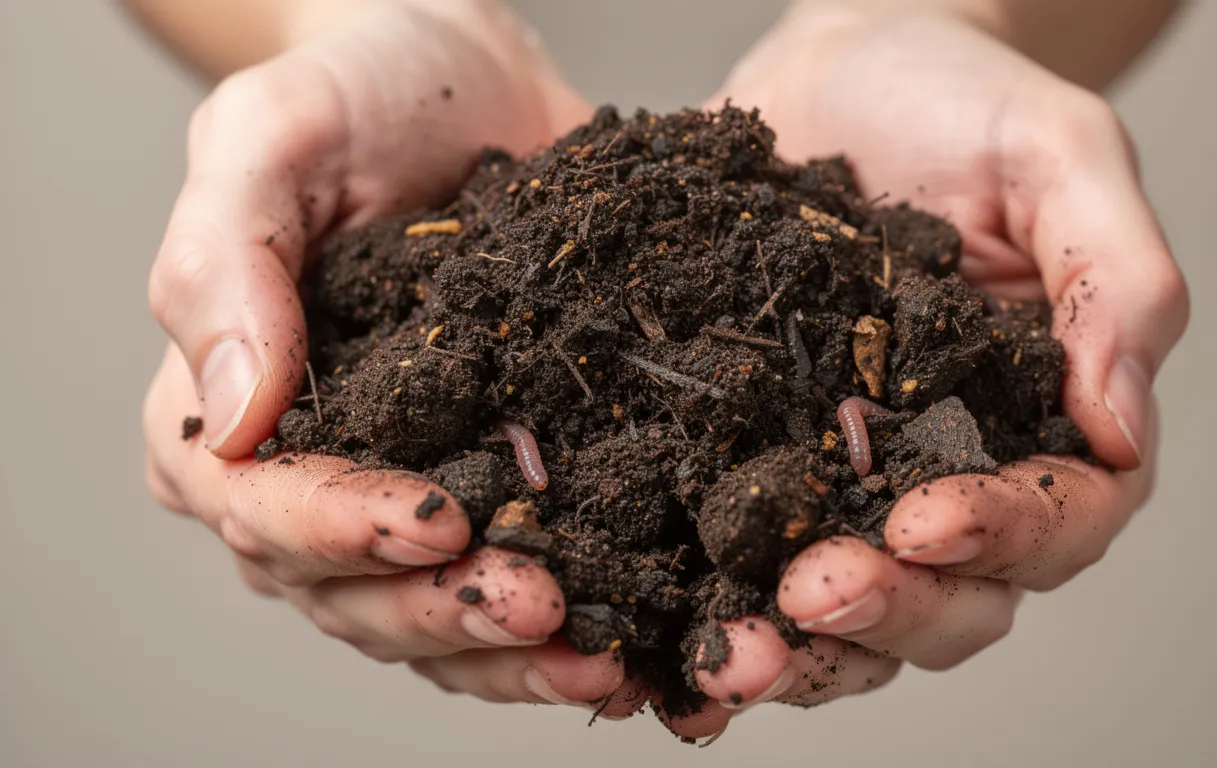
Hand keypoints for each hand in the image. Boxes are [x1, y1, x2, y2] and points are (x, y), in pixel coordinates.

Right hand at [142, 0, 628, 710]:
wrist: (472, 85)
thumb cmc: (358, 93)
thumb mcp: (270, 134)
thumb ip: (225, 261)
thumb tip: (231, 411)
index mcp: (222, 412)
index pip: (259, 506)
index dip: (338, 531)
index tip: (432, 524)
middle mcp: (306, 480)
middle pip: (351, 591)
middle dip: (445, 609)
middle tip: (537, 601)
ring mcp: (405, 497)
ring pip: (435, 618)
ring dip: (514, 649)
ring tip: (600, 650)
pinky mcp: (501, 492)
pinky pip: (517, 583)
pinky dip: (569, 626)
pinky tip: (635, 642)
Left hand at [666, 6, 1188, 737]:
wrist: (836, 68)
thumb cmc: (962, 98)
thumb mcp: (1059, 154)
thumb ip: (1114, 280)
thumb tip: (1123, 428)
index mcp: (1046, 418)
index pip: (1063, 517)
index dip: (1006, 534)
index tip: (928, 519)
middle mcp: (952, 471)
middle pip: (953, 596)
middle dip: (889, 609)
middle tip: (812, 593)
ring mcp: (846, 482)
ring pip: (848, 611)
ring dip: (797, 647)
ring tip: (733, 650)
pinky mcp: (752, 468)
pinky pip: (738, 566)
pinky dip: (706, 616)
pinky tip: (660, 642)